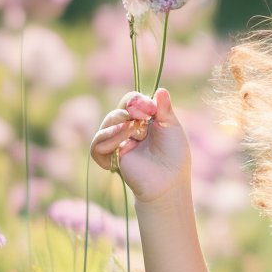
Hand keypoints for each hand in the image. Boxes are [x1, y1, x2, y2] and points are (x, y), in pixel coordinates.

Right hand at [90, 87, 189, 203]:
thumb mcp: (171, 128)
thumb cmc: (174, 156)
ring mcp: (118, 143)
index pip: (130, 101)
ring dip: (117, 126)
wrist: (169, 181)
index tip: (149, 109)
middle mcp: (128, 129)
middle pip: (116, 111)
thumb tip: (161, 90)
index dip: (135, 101)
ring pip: (106, 125)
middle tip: (140, 122)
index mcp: (142, 120)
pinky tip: (120, 144)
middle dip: (126, 113)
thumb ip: (164, 109)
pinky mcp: (110, 158)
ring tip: (132, 133)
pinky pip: (97, 146)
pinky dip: (106, 141)